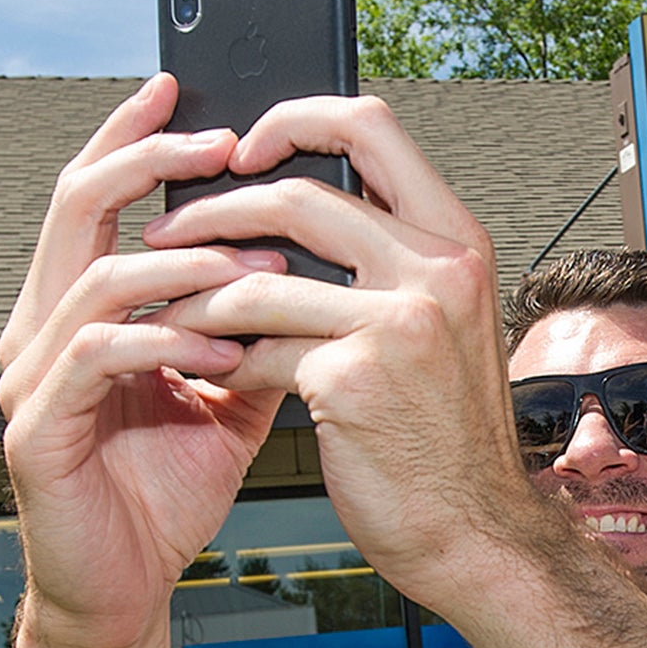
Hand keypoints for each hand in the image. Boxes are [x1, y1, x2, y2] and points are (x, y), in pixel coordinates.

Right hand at [0, 76, 282, 647]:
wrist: (130, 583)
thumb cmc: (168, 488)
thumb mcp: (230, 394)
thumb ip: (255, 328)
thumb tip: (316, 268)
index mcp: (82, 310)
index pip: (101, 199)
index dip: (138, 140)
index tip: (196, 97)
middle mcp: (43, 329)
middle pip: (77, 209)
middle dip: (150, 165)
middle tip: (221, 144)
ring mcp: (32, 377)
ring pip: (94, 279)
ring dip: (182, 264)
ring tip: (254, 264)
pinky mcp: (37, 429)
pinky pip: (98, 358)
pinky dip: (164, 339)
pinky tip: (221, 344)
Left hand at [145, 95, 532, 612]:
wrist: (475, 528)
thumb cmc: (448, 437)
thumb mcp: (442, 326)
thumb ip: (389, 262)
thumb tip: (297, 210)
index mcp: (458, 245)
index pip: (371, 127)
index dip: (295, 118)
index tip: (245, 146)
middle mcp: (438, 272)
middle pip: (296, 194)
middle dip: (212, 211)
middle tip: (171, 232)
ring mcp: (399, 324)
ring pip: (258, 278)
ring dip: (198, 298)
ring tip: (175, 313)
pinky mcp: (354, 378)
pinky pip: (258, 348)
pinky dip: (225, 362)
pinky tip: (220, 377)